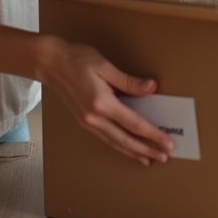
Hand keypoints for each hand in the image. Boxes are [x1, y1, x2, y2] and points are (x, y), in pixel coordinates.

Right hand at [37, 36, 174, 165]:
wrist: (50, 63)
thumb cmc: (76, 59)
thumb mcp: (104, 65)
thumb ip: (128, 81)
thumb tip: (151, 88)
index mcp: (101, 103)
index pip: (134, 124)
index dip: (153, 135)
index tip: (167, 143)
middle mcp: (94, 118)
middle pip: (126, 139)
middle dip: (147, 149)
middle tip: (164, 157)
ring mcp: (87, 122)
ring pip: (115, 143)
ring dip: (133, 152)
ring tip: (149, 158)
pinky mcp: (84, 121)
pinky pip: (106, 139)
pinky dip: (119, 146)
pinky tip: (127, 148)